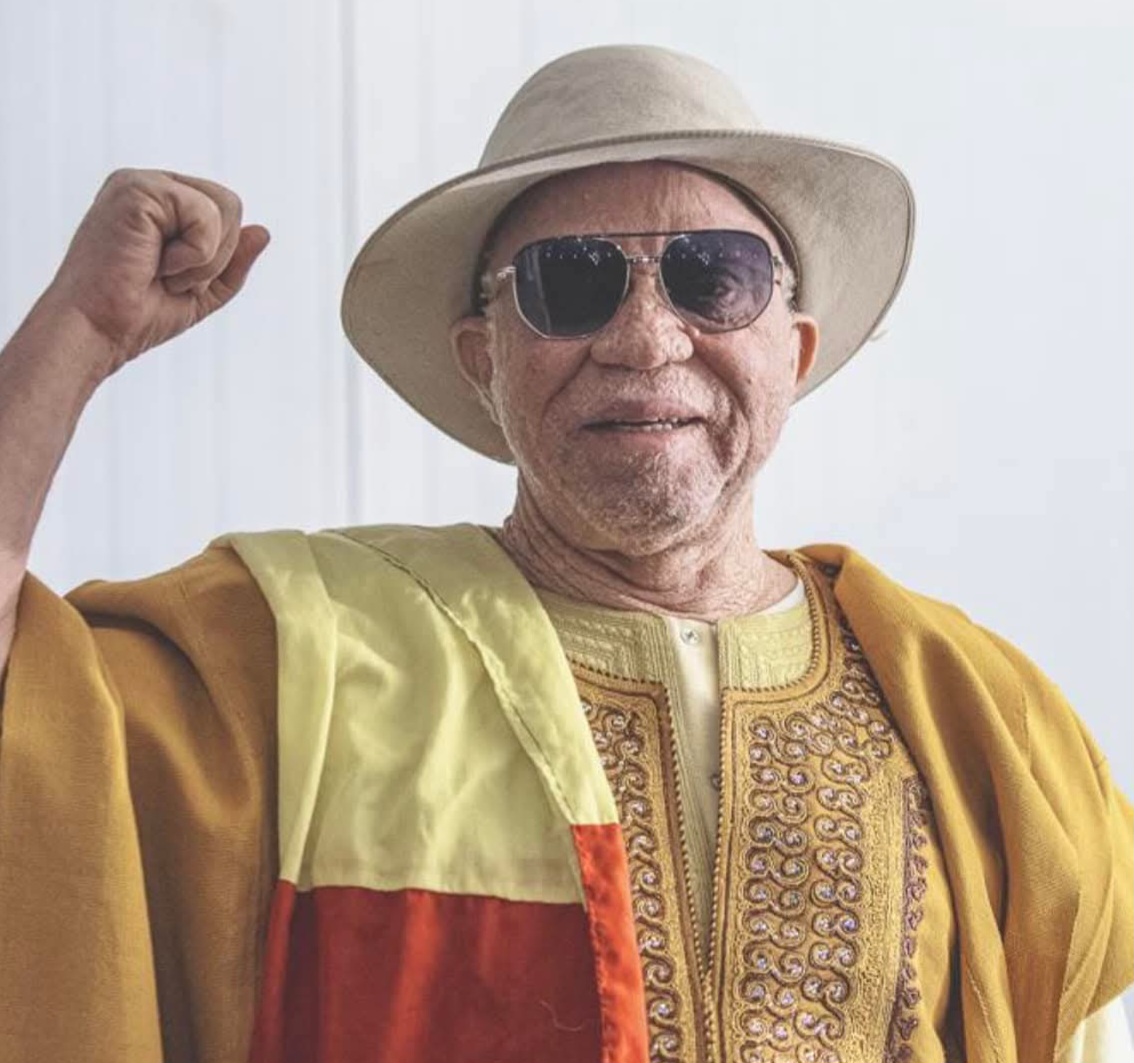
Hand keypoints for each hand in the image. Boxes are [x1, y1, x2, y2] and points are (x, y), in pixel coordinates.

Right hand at [44, 168, 269, 375]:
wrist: (97, 330)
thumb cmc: (139, 314)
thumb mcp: (203, 292)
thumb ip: (234, 262)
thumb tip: (263, 230)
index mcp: (163, 205)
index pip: (225, 211)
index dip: (218, 255)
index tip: (175, 279)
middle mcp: (150, 186)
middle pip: (231, 203)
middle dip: (217, 255)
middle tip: (170, 277)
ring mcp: (140, 183)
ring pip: (224, 207)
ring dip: (205, 258)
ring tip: (162, 271)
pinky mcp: (136, 188)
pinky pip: (204, 215)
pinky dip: (193, 254)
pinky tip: (155, 263)